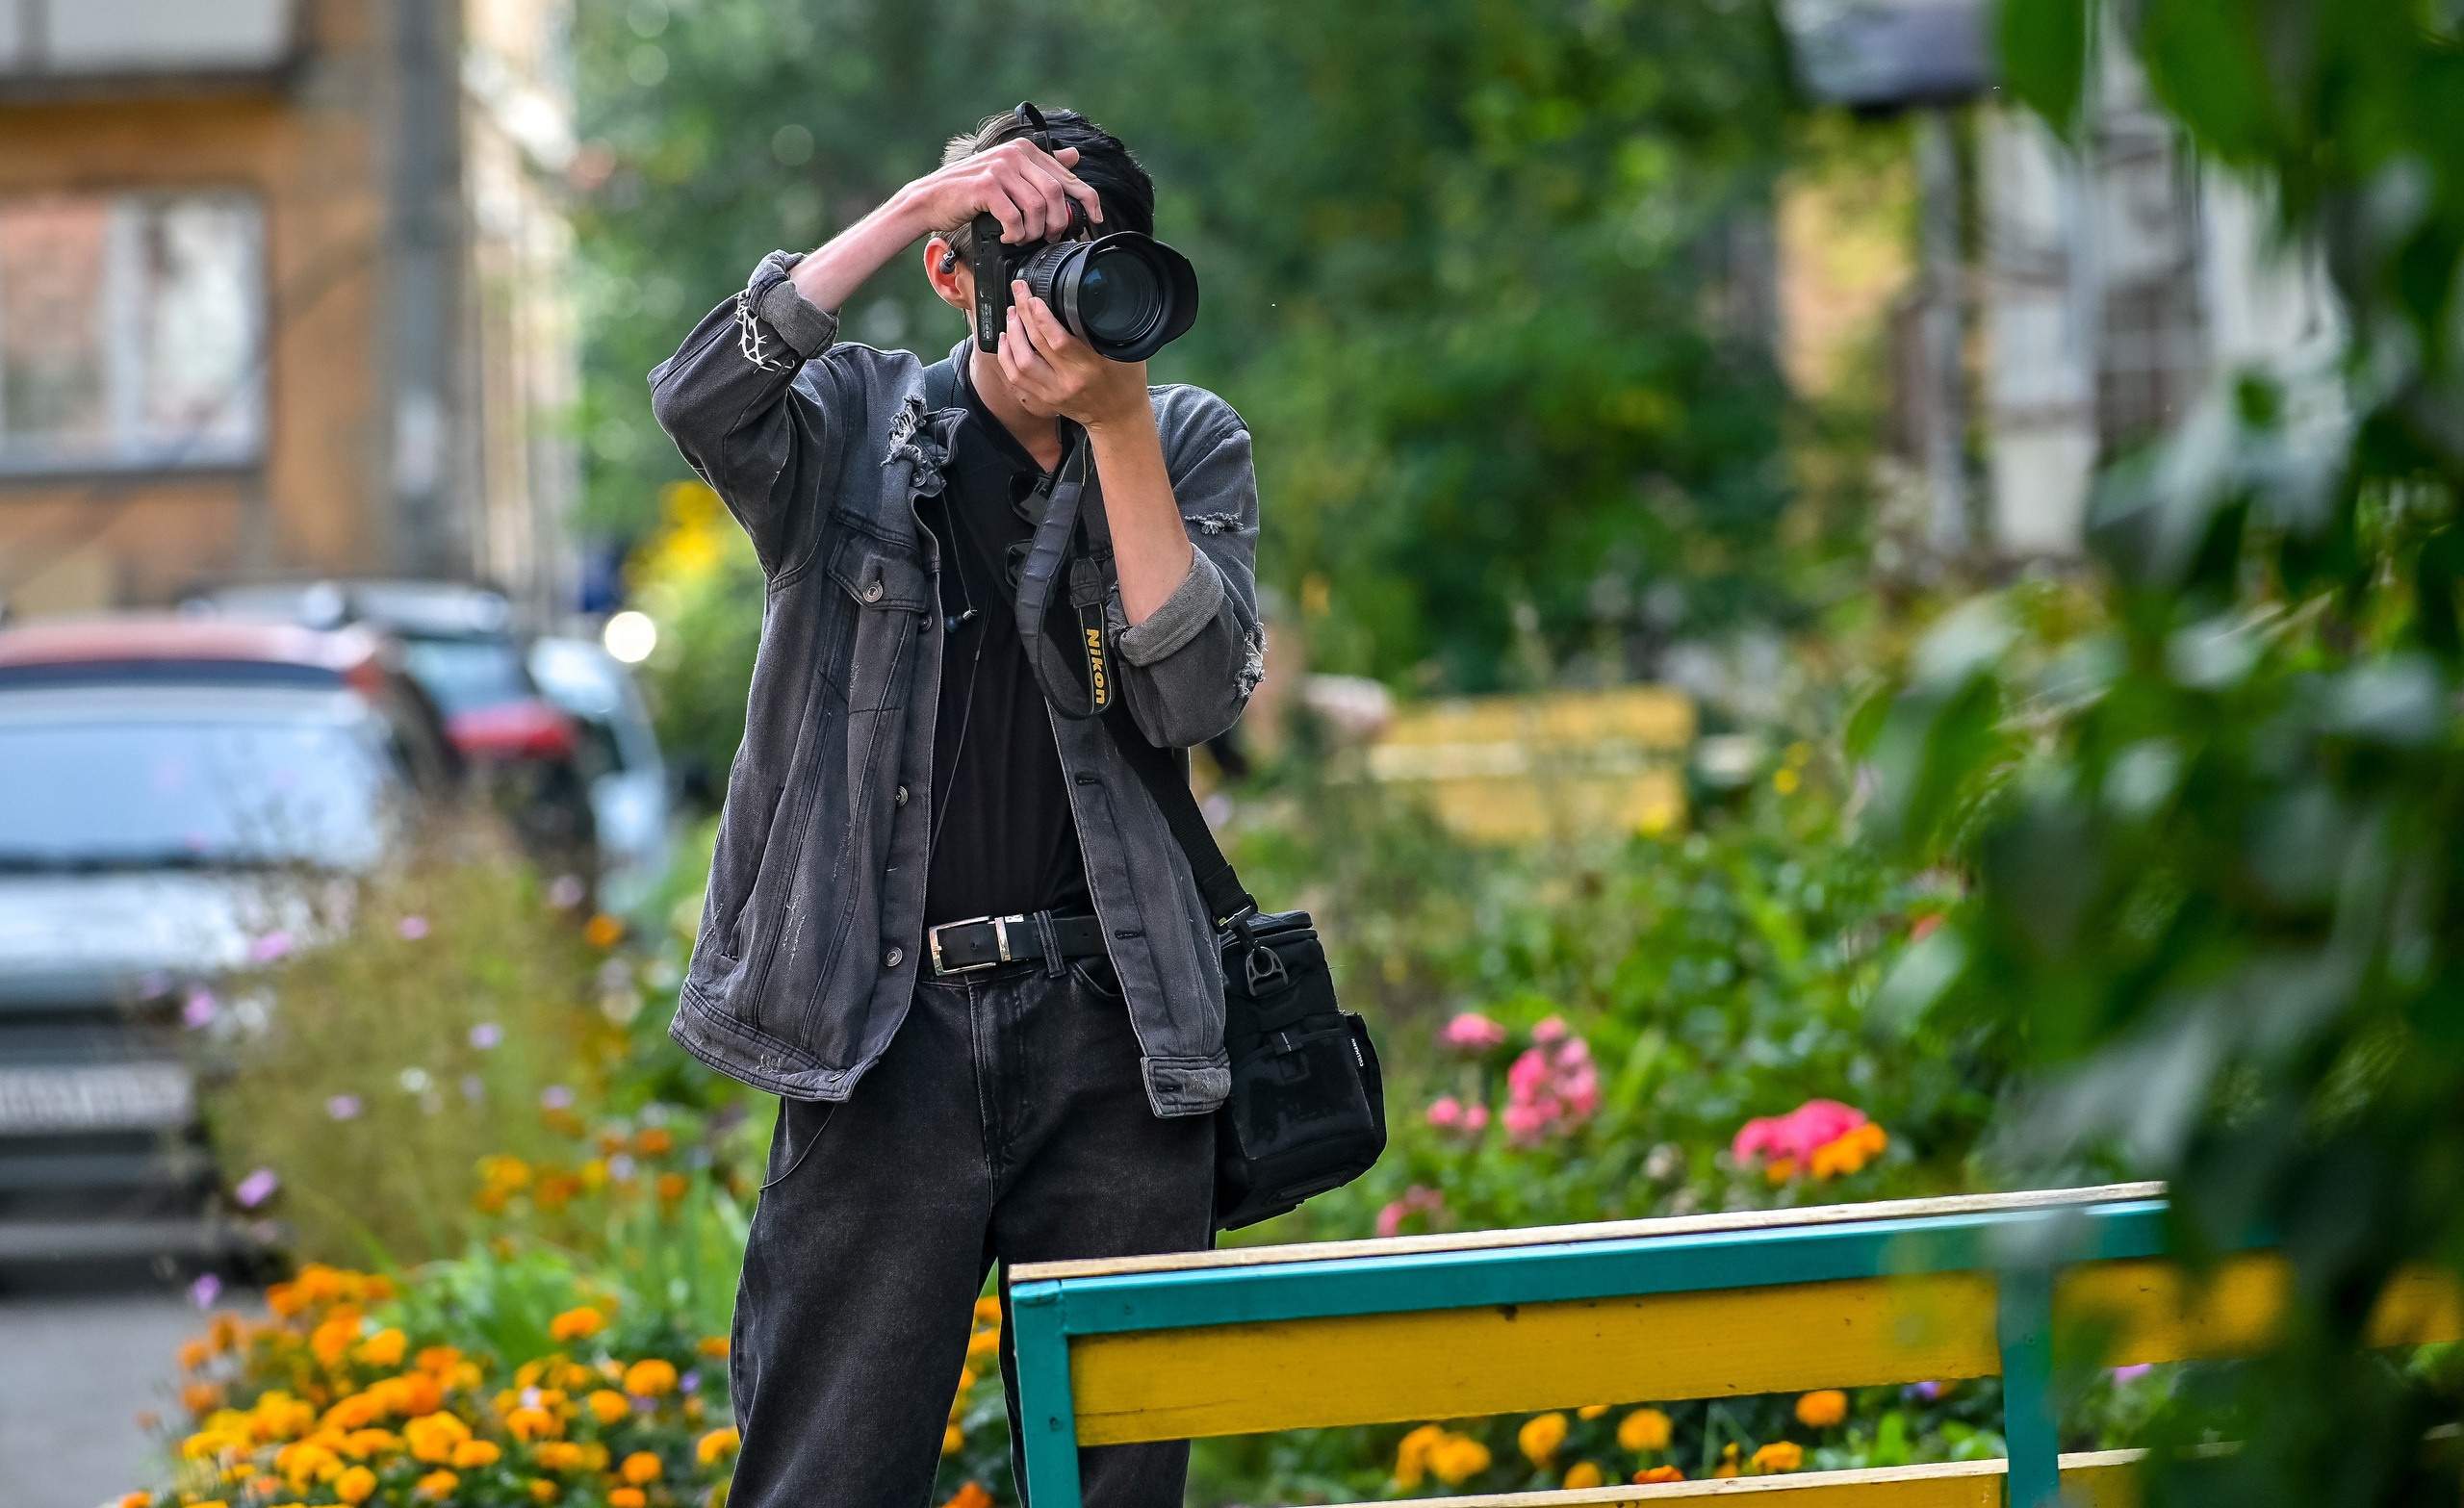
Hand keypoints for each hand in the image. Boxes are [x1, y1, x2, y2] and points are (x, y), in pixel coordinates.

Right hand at [897, 139, 1103, 246]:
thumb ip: (1041, 167)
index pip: (1067, 175)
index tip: (1095, 219)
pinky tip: (1007, 236)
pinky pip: (1014, 217)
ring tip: (1023, 237)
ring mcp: (999, 168)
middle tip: (1050, 237)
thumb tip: (1074, 157)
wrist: (931, 199)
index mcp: (1025, 150)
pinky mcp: (985, 186)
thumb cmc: (971, 192)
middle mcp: (1014, 154)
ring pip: (1037, 207)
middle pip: (1055, 193)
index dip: (1087, 199)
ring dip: (1034, 231)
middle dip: (1058, 222)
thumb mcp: (1009, 174)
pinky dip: (1015, 233)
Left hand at [997, 284, 1149, 429]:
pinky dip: (1007, 355)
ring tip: (1013, 313)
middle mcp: (1068, 381)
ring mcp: (1053, 391)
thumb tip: (1082, 300)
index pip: (1059, 341)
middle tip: (1019, 292)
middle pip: (1036, 344)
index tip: (1034, 298)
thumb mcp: (1126, 352)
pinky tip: (1006, 338)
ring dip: (1013, 333)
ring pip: (1020, 362)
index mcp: (1091, 367)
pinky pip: (1015, 377)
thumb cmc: (1124, 381)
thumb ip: (1103, 330)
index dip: (1041, 317)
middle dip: (1024, 313)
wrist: (1119, 417)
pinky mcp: (1043, 399)